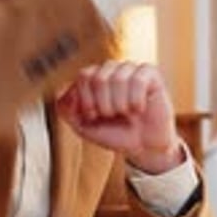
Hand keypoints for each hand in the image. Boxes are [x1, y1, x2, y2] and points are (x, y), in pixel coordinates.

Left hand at [56, 60, 183, 173]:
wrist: (142, 147)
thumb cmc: (114, 134)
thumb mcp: (82, 126)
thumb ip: (66, 109)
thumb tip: (69, 92)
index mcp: (94, 76)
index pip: (84, 76)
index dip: (87, 101)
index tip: (94, 116)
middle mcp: (111, 69)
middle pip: (99, 77)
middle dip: (103, 105)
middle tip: (112, 115)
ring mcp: (131, 70)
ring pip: (118, 78)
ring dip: (120, 105)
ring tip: (126, 113)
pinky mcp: (151, 74)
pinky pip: (138, 80)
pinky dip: (137, 101)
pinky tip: (139, 108)